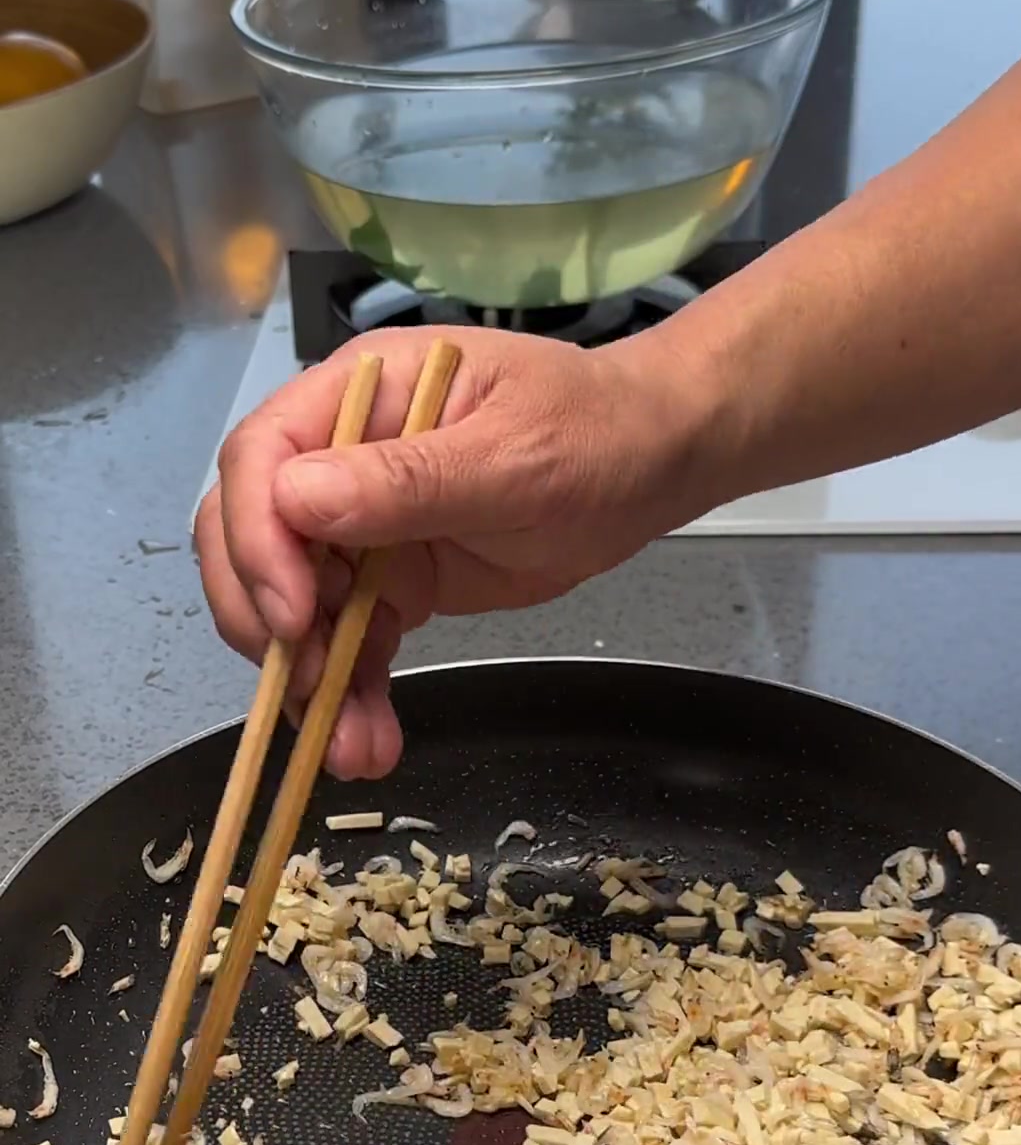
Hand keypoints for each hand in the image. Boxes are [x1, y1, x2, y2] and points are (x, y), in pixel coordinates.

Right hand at [195, 322, 703, 779]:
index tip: (290, 612)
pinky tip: (370, 742)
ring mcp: (360, 527)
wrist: (646, 468)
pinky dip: (352, 695)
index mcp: (358, 396)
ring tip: (348, 749)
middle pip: (250, 537)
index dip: (257, 538)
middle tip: (304, 683)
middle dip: (264, 619)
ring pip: (294, 608)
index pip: (261, 460)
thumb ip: (409, 480)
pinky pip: (349, 645)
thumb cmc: (591, 434)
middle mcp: (340, 459)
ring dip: (309, 682)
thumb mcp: (511, 455)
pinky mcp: (389, 585)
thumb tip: (297, 500)